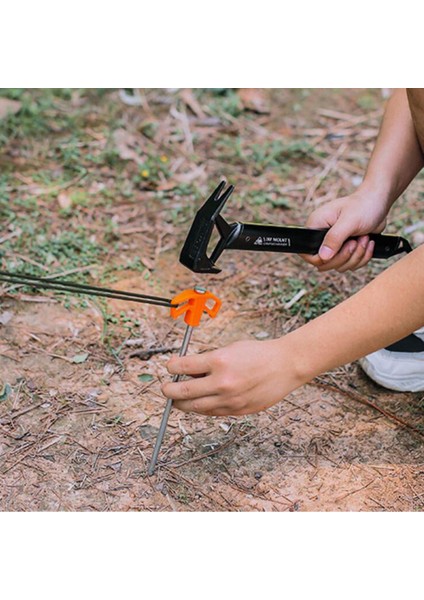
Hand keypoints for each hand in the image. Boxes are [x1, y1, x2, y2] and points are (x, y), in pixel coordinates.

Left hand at [161, 338, 302, 416]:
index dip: (171, 366)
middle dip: (169, 391)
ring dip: (182, 403)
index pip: (182, 366)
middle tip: (166, 389)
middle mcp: (222, 382)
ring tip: (179, 398)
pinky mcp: (237, 410)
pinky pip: (212, 412)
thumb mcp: (229, 349)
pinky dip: (202, 408)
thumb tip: (185, 371)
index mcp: (218, 361)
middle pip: (182, 392)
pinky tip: (200, 402)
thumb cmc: (258, 354)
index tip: (169, 366)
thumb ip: (207, 362)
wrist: (286, 365)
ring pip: (195, 407)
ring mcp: (230, 399)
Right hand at [301, 190, 387, 271]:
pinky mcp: (345, 250)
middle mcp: (322, 237)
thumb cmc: (363, 206)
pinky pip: (350, 265)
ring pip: (340, 266)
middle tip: (355, 241)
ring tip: (364, 239)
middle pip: (325, 263)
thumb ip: (334, 238)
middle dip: (345, 256)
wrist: (378, 203)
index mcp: (316, 226)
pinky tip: (368, 242)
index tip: (340, 249)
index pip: (308, 253)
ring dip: (356, 256)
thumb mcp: (349, 221)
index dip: (323, 258)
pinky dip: (362, 257)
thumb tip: (323, 257)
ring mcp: (334, 245)